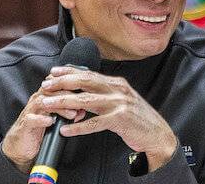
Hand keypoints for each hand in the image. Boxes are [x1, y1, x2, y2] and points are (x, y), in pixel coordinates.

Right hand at [1, 80, 85, 172]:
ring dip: (59, 108)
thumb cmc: (39, 128)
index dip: (70, 85)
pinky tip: (51, 122)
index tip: (85, 91)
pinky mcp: (25, 124)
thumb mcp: (56, 119)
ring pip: (42, 102)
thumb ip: (68, 112)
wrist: (20, 145)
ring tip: (71, 114)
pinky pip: (31, 119)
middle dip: (68, 95)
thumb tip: (82, 111)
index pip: (57, 84)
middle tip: (81, 104)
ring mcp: (30, 111)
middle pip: (51, 90)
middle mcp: (37, 100)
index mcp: (45, 96)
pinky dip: (41, 119)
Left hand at [39, 66, 177, 171]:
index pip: (89, 73)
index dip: (69, 71)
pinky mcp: (120, 120)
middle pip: (85, 82)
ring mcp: (119, 104)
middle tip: (46, 85)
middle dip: (62, 82)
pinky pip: (94, 123)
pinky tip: (65, 129)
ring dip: (64, 102)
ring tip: (48, 104)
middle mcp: (118, 90)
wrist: (158, 134)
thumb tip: (84, 90)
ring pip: (86, 100)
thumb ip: (105, 94)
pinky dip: (78, 127)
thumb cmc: (137, 118)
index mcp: (117, 83)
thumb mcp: (122, 100)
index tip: (53, 72)